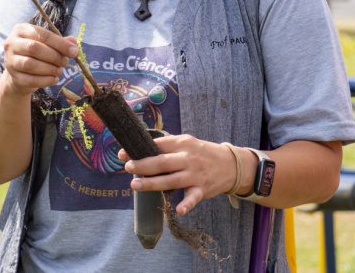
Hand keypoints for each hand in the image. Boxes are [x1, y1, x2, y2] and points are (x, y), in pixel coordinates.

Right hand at [1, 23, 77, 97]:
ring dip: (50, 69)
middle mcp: (11, 43)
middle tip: (64, 62)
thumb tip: (74, 44)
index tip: (74, 51)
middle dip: (54, 56)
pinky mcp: (13, 76)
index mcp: (21, 30)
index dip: (60, 43)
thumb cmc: (36, 54)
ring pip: (30, 64)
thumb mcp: (47, 44)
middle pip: (34, 48)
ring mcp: (10, 60)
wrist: (20, 73)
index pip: (42, 35)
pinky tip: (54, 79)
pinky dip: (45, 80)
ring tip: (59, 71)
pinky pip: (30, 80)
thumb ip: (60, 43)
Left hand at [118, 134, 237, 215]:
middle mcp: (188, 158)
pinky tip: (178, 210)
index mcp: (181, 143)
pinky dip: (186, 204)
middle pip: (162, 162)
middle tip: (128, 168)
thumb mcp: (186, 143)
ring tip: (135, 185)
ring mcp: (195, 174)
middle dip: (143, 165)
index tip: (122, 155)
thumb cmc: (201, 153)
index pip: (157, 145)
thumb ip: (166, 147)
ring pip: (171, 180)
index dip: (139, 149)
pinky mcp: (202, 189)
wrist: (231, 164)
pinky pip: (193, 197)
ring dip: (152, 183)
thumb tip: (141, 150)